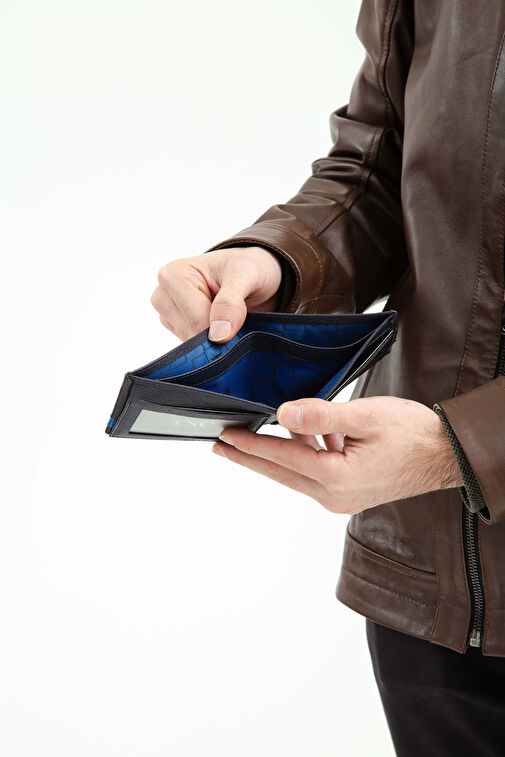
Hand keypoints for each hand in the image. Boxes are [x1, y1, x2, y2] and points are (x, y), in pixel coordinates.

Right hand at [151, 247, 281, 341]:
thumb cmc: (247, 267)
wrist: (252, 276)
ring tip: (229, 318)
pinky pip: (193, 349)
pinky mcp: (175, 329)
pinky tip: (221, 326)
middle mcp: (163, 295)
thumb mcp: (247, 275)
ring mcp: (167, 314)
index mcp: (173, 275)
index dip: (223, 327)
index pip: (195, 320)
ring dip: (216, 340)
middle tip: (238, 318)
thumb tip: (217, 335)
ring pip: (191, 345)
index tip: (241, 316)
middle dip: (218, 334)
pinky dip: (211, 344)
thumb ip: (230, 303)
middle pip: (191, 334)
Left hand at [212, 396, 463, 513]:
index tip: (224, 436)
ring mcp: (340, 497)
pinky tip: (299, 434)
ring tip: (248, 437)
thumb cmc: (413, 433)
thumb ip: (322, 416)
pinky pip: (314, 471)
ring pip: (295, 472)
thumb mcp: (366, 416)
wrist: (445, 454)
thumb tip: (282, 415)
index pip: (282, 458)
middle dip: (249, 456)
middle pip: (280, 472)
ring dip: (275, 454)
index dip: (250, 444)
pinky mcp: (347, 491)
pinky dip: (302, 453)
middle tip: (220, 446)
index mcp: (336, 478)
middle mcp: (334, 495)